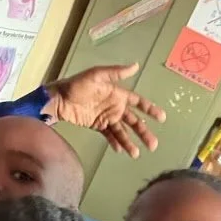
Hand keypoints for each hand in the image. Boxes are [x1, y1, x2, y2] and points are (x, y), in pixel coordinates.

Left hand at [44, 64, 164, 157]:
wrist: (59, 99)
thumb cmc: (77, 84)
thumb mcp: (96, 75)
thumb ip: (116, 72)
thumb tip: (135, 66)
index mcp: (117, 94)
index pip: (138, 102)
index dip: (150, 109)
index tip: (162, 118)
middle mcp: (115, 107)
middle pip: (133, 121)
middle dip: (144, 132)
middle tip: (153, 145)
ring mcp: (106, 118)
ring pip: (122, 132)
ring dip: (130, 142)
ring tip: (136, 154)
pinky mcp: (97, 126)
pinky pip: (109, 136)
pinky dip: (115, 143)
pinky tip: (120, 151)